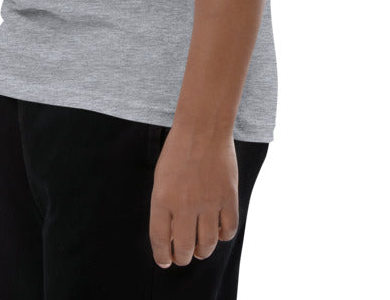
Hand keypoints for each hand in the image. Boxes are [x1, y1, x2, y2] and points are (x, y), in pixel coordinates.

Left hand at [148, 125, 238, 268]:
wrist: (203, 128)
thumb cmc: (178, 152)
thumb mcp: (162, 179)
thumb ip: (164, 208)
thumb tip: (172, 237)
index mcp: (163, 199)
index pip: (161, 240)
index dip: (163, 256)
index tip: (166, 261)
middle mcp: (185, 205)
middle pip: (185, 249)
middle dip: (183, 258)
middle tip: (183, 256)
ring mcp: (209, 202)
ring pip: (208, 244)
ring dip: (203, 251)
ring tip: (200, 248)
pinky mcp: (229, 198)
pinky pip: (229, 230)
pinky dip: (223, 235)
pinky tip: (218, 230)